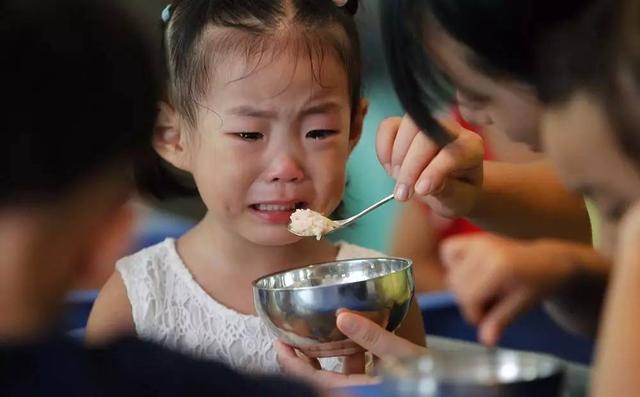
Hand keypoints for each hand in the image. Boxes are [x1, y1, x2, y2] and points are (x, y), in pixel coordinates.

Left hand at [275, 312, 426, 387]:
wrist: (448, 390)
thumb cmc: (428, 378)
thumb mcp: (400, 354)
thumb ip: (371, 336)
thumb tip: (342, 316)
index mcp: (354, 391)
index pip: (309, 380)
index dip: (290, 362)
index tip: (278, 341)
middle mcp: (353, 393)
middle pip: (316, 378)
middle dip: (302, 357)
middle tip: (290, 335)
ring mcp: (362, 391)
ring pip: (333, 376)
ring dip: (323, 357)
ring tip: (317, 332)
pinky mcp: (372, 388)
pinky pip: (350, 375)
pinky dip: (345, 358)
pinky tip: (350, 339)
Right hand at [376, 114, 483, 217]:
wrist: (452, 187)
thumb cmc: (458, 193)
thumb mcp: (458, 199)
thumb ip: (446, 191)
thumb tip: (422, 185)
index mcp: (471, 147)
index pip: (450, 153)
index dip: (433, 171)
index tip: (419, 191)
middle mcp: (451, 129)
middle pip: (425, 136)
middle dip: (410, 167)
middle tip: (402, 194)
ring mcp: (427, 124)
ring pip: (407, 125)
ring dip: (397, 157)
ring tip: (400, 182)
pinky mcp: (405, 126)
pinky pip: (388, 126)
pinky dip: (383, 147)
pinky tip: (389, 167)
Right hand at [442, 234, 578, 345]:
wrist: (548, 262)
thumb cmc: (537, 286)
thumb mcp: (521, 306)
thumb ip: (500, 321)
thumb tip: (485, 342)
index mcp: (499, 268)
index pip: (469, 297)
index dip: (475, 314)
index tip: (488, 320)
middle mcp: (485, 250)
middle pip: (456, 286)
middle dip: (468, 302)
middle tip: (488, 305)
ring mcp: (478, 240)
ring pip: (451, 272)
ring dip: (461, 286)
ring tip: (483, 289)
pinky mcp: (473, 237)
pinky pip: (447, 251)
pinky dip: (452, 263)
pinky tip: (469, 271)